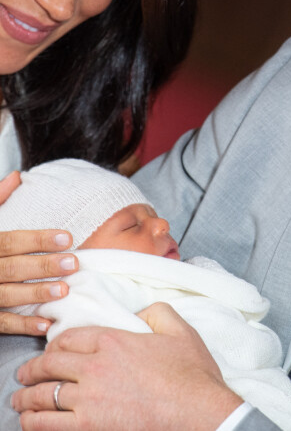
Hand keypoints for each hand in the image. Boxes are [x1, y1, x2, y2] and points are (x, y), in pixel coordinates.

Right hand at [0, 171, 76, 335]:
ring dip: (35, 294)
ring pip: (6, 296)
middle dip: (42, 266)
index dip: (38, 239)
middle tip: (73, 263)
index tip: (67, 237)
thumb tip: (16, 176)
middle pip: (11, 268)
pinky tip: (45, 323)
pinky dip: (21, 324)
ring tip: (64, 290)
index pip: (11, 240)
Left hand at [13, 302, 243, 430]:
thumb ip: (156, 311)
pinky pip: (48, 425)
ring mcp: (89, 400)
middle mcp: (95, 367)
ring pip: (43, 397)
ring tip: (19, 401)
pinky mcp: (89, 428)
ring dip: (25, 398)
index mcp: (114, 341)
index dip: (55, 343)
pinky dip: (34, 423)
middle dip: (32, 370)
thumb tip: (140, 312)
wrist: (198, 412)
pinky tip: (31, 422)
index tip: (51, 350)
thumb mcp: (180, 329)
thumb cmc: (191, 374)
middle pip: (50, 365)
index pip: (70, 338)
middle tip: (24, 375)